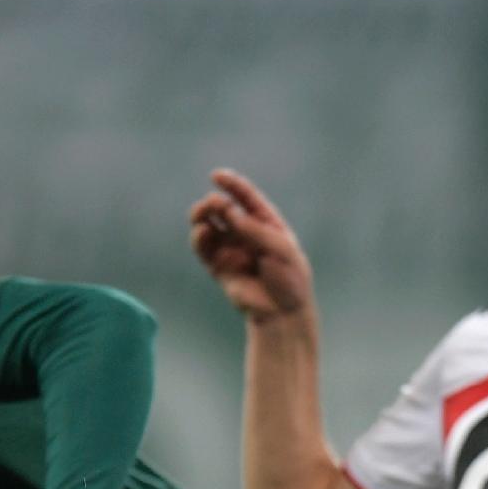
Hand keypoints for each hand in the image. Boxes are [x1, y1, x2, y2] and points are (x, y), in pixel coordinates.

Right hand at [189, 170, 314, 322]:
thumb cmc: (289, 278)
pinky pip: (203, 248)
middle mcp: (246, 233)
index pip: (246, 197)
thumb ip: (254, 230)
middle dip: (214, 203)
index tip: (217, 176)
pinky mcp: (219, 267)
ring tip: (202, 217)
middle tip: (213, 205)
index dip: (232, 184)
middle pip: (223, 209)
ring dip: (202, 217)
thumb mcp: (279, 248)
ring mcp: (231, 249)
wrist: (282, 312)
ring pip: (208, 226)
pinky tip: (202, 233)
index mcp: (266, 223)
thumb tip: (228, 211)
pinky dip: (199, 238)